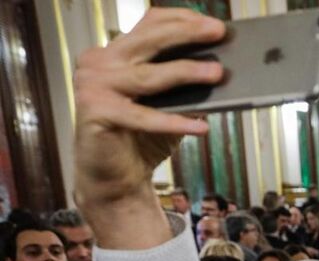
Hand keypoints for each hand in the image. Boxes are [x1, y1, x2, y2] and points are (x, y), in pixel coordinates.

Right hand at [73, 9, 224, 225]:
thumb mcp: (168, 105)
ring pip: (148, 76)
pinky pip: (144, 117)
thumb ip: (183, 84)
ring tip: (217, 73)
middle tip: (217, 32)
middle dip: (186, 34)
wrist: (115, 178)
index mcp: (115, 53)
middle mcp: (99, 63)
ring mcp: (93, 86)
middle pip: (148, 40)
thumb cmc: (142, 139)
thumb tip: (220, 69)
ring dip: (186, 72)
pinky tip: (201, 126)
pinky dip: (175, 122)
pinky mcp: (96, 113)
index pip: (149, 25)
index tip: (213, 24)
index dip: (181, 20)